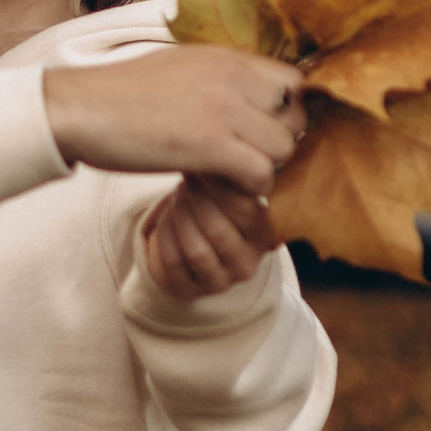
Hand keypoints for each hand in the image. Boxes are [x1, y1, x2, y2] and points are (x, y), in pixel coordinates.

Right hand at [43, 48, 304, 189]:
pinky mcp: (210, 145)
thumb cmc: (123, 94)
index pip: (295, 81)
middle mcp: (234, 76)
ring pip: (285, 148)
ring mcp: (225, 109)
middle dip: (281, 144)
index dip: (288, 112)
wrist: (80, 108)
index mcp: (228, 56)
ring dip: (266, 169)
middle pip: (297, 116)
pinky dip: (250, 189)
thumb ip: (221, 78)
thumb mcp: (182, 68)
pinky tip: (225, 188)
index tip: (266, 133)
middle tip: (252, 160)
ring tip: (236, 176)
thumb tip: (247, 96)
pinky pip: (261, 174)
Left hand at [140, 172, 277, 302]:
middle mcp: (247, 264)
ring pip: (194, 249)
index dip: (220, 183)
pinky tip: (168, 219)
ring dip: (180, 217)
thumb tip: (224, 138)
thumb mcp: (230, 187)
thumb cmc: (214, 204)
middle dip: (196, 199)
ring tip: (179, 198)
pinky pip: (172, 264)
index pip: (245, 210)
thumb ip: (234, 171)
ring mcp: (219, 282)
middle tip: (187, 180)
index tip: (204, 162)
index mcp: (265, 236)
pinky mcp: (191, 292)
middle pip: (217, 230)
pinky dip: (165, 236)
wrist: (192, 240)